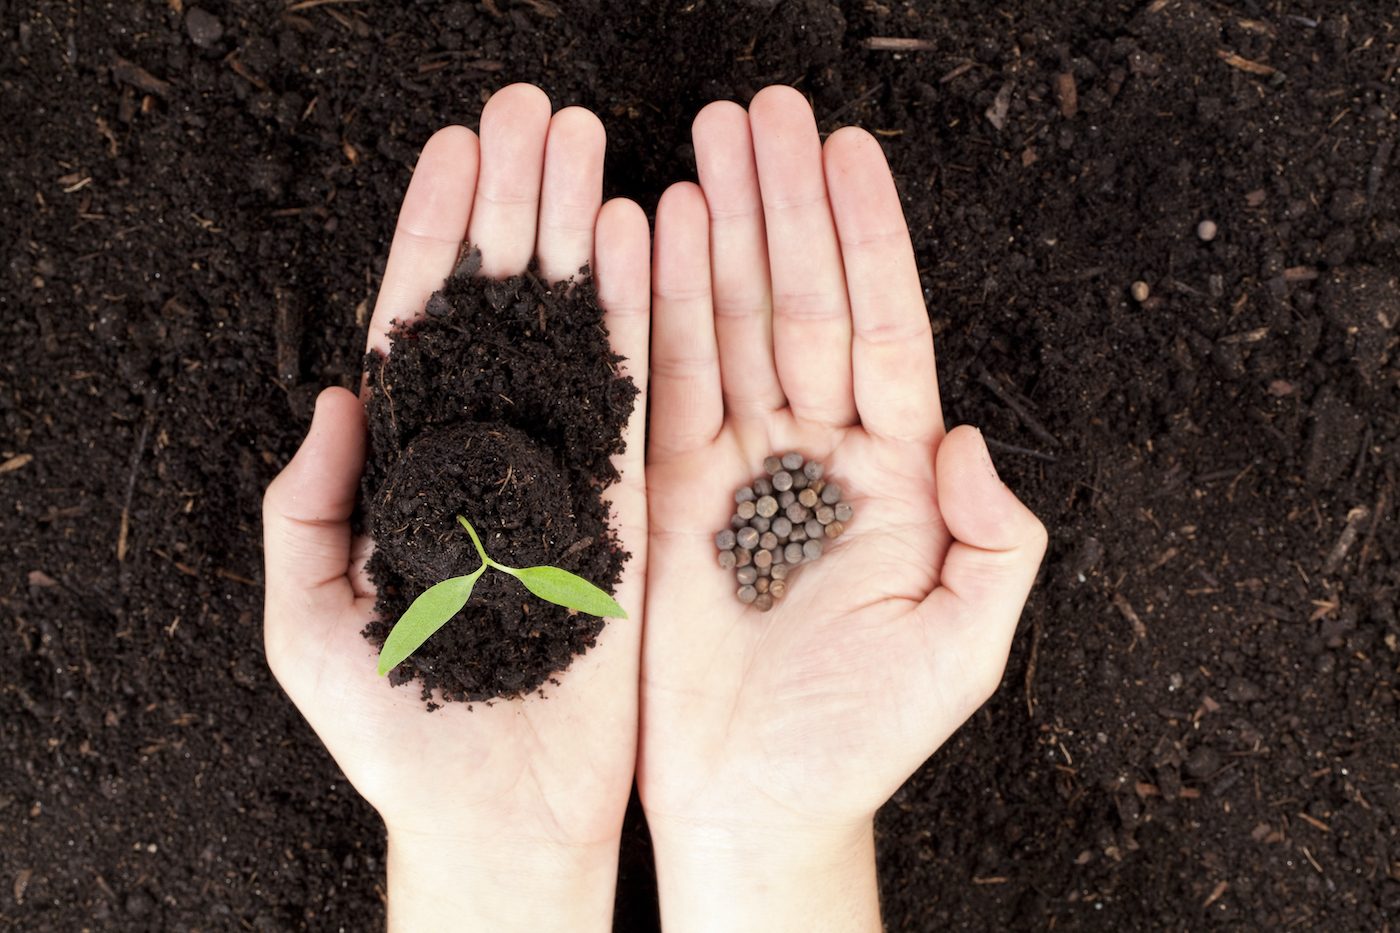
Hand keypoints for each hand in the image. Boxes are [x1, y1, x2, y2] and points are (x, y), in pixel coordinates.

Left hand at [262, 85, 649, 930]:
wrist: (503, 811)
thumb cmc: (400, 732)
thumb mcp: (310, 620)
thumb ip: (304, 508)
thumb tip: (337, 398)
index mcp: (414, 468)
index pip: (423, 325)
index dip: (436, 234)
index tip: (457, 149)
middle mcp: (493, 451)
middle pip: (504, 303)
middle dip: (515, 202)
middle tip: (534, 111)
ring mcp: (565, 470)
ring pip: (572, 328)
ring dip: (578, 231)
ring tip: (587, 142)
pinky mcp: (629, 504)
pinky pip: (638, 393)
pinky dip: (641, 313)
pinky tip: (642, 235)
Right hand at [639, 87, 1046, 929]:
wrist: (756, 808)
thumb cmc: (863, 740)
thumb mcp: (963, 649)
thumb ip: (994, 539)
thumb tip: (971, 435)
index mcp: (895, 478)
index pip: (885, 328)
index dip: (868, 238)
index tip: (848, 150)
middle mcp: (815, 457)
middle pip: (802, 304)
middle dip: (784, 207)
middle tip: (762, 112)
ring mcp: (736, 470)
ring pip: (727, 327)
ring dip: (716, 235)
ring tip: (706, 145)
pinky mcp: (663, 497)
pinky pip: (660, 387)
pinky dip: (652, 312)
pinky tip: (648, 238)